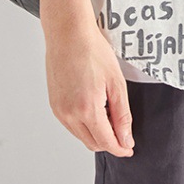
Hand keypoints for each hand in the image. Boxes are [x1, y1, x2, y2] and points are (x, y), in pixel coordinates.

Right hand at [44, 20, 134, 156]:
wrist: (68, 34)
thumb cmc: (93, 52)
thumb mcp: (116, 83)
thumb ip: (122, 115)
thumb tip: (126, 140)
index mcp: (87, 110)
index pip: (106, 142)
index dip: (121, 148)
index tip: (130, 148)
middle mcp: (69, 115)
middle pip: (92, 143)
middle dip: (110, 142)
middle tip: (123, 130)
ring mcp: (59, 111)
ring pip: (81, 136)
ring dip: (96, 133)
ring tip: (109, 114)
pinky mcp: (54, 105)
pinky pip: (71, 125)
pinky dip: (84, 124)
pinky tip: (94, 108)